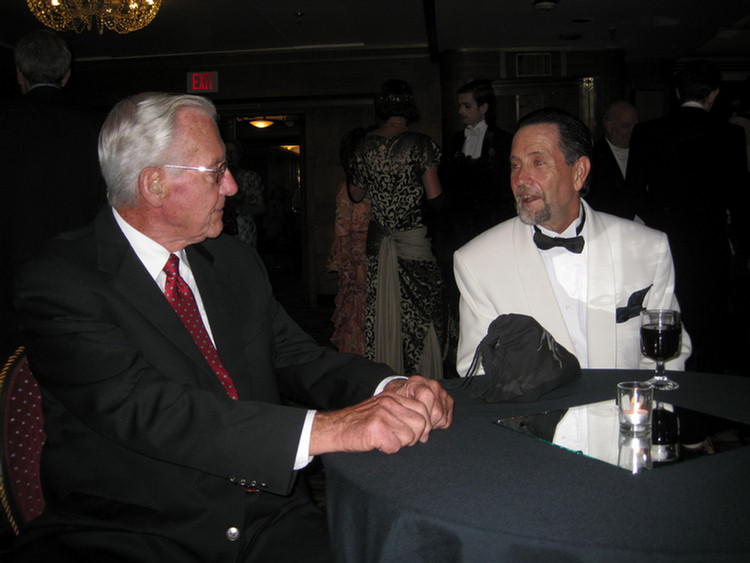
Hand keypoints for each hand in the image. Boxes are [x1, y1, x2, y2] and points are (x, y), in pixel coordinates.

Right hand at [309, 376, 452, 455]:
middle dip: (414, 436)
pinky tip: (378, 444)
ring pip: (410, 436)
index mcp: (394, 396)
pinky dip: (388, 449)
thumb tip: (426, 427)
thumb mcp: (384, 410)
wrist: (336, 428)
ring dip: (400, 443)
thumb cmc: (361, 423)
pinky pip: (395, 446)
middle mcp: (390, 402)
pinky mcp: (375, 428)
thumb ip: (403, 413)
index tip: (413, 434)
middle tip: (398, 439)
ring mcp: (382, 414)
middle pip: (421, 423)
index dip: (422, 426)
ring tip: (386, 440)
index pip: (423, 410)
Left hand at [383, 375, 453, 433]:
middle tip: (418, 427)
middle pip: (437, 411)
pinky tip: (429, 420)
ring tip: (422, 422)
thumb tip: (422, 436)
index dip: (423, 415)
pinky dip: (439, 423)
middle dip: (427, 424)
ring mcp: (441, 392)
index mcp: (417, 382)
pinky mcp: (448, 400)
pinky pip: (448, 418)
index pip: (427, 396)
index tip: (416, 426)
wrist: (404, 393)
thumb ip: (406, 415)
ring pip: (443, 416)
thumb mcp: (396, 404)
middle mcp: (431, 385)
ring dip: (432, 424)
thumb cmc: (399, 399)